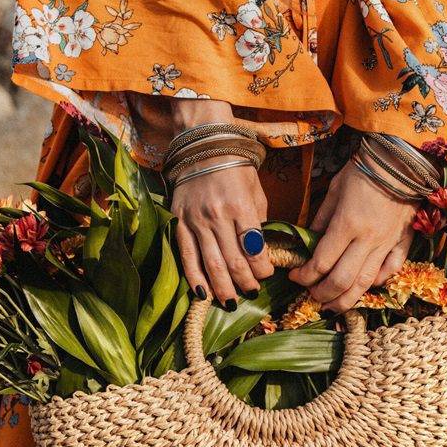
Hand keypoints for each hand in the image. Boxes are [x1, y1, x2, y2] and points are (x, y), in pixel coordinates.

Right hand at [169, 100, 273, 307]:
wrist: (202, 145)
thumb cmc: (235, 167)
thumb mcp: (256, 192)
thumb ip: (258, 223)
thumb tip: (261, 253)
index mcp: (240, 206)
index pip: (254, 249)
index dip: (263, 268)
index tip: (267, 273)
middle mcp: (216, 216)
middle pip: (233, 262)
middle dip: (245, 283)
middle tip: (252, 293)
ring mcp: (195, 221)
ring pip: (210, 264)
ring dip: (223, 288)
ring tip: (232, 301)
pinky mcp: (179, 222)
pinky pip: (186, 257)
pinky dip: (195, 278)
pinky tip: (203, 294)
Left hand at [288, 159, 414, 311]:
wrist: (401, 160)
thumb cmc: (363, 170)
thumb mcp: (333, 190)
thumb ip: (321, 219)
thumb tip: (309, 242)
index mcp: (347, 224)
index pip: (321, 262)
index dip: (304, 275)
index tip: (295, 276)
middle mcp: (367, 239)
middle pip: (341, 280)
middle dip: (322, 294)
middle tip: (311, 296)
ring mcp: (387, 243)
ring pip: (365, 283)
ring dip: (346, 300)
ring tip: (332, 306)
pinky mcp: (403, 242)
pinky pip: (391, 271)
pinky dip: (377, 283)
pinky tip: (364, 287)